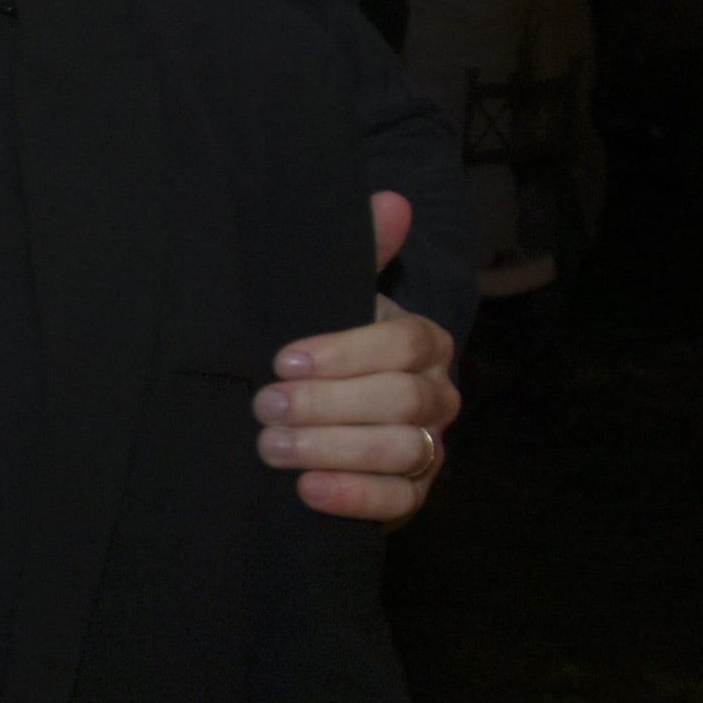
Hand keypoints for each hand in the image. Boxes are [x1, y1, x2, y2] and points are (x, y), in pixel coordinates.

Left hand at [254, 194, 460, 522]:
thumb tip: (393, 202)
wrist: (321, 420)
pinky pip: (398, 500)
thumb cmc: (327, 351)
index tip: (284, 360)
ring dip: (333, 449)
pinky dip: (354, 496)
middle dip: (328, 404)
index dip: (346, 352)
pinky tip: (307, 490)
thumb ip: (362, 253)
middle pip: (402, 399)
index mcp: (424, 342)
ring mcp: (430, 447)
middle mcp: (438, 394)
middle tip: (264, 406)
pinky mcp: (412, 494)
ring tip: (271, 447)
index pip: (406, 342)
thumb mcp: (336, 299)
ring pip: (400, 449)